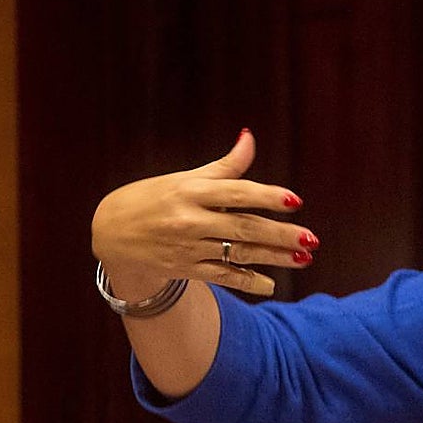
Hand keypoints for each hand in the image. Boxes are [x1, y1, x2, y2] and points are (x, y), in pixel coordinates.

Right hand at [91, 129, 316, 297]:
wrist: (111, 233)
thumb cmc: (156, 198)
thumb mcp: (186, 178)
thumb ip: (224, 167)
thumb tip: (250, 137)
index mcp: (191, 191)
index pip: (235, 193)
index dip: (266, 196)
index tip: (295, 201)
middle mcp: (191, 220)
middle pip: (243, 227)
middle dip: (279, 233)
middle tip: (311, 238)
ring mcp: (189, 247)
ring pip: (238, 253)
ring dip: (273, 258)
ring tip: (304, 258)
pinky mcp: (187, 269)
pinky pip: (223, 277)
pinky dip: (247, 281)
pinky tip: (271, 284)